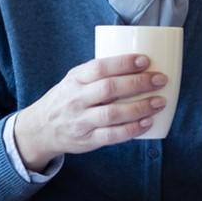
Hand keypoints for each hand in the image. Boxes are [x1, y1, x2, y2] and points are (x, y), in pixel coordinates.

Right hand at [13, 54, 166, 170]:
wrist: (40, 129)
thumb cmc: (67, 99)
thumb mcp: (75, 80)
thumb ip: (98, 72)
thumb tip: (139, 62)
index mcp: (75, 79)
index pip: (99, 67)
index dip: (123, 63)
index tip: (145, 60)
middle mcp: (76, 99)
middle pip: (109, 89)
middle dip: (138, 83)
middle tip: (160, 79)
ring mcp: (81, 121)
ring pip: (113, 114)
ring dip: (140, 107)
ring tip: (160, 102)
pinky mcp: (87, 140)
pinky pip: (112, 135)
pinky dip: (132, 129)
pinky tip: (148, 122)